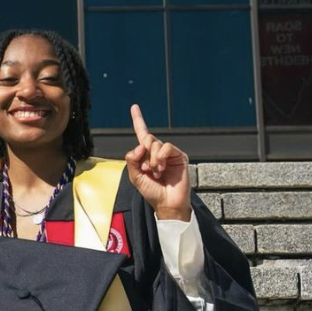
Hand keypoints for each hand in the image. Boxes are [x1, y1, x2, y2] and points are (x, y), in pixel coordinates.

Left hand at [124, 104, 190, 220]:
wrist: (167, 203)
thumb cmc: (152, 192)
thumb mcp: (135, 176)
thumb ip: (132, 159)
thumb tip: (140, 145)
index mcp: (146, 155)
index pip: (142, 134)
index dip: (138, 120)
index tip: (134, 107)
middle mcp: (158, 152)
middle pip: (147, 138)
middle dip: (144, 153)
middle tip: (146, 169)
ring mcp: (169, 154)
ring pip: (156, 143)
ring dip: (152, 159)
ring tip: (156, 172)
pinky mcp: (179, 156)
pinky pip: (167, 147)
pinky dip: (161, 157)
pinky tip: (162, 169)